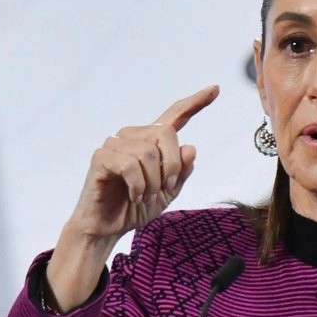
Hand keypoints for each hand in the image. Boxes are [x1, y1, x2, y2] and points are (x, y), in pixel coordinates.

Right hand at [46, 85, 218, 309]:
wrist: (107, 228)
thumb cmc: (134, 207)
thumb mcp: (168, 192)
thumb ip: (181, 171)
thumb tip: (190, 147)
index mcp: (151, 142)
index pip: (175, 116)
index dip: (195, 103)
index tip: (215, 89)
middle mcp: (132, 137)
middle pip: (166, 134)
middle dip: (172, 166)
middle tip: (163, 188)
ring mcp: (115, 144)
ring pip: (149, 152)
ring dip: (152, 182)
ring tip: (144, 196)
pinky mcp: (100, 157)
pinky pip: (130, 165)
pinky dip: (138, 186)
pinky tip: (133, 196)